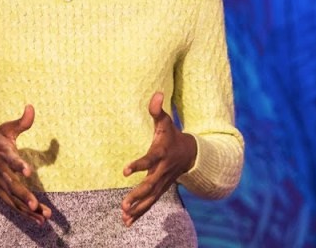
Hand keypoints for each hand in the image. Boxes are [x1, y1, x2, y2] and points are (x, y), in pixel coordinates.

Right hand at [0, 105, 51, 223]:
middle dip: (24, 196)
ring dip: (27, 209)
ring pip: (13, 199)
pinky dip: (25, 213)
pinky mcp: (0, 192)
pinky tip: (39, 220)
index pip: (11, 160)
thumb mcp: (5, 129)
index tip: (28, 171)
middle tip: (34, 204)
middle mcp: (1, 171)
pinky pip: (13, 205)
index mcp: (3, 154)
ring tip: (43, 216)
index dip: (19, 165)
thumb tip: (31, 107)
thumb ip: (21, 122)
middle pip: (12, 185)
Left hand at [121, 92, 197, 226]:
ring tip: (124, 216)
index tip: (125, 171)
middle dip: (137, 195)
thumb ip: (157, 110)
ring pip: (150, 198)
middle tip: (124, 204)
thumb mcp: (166, 122)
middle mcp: (162, 171)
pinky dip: (140, 213)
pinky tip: (127, 222)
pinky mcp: (161, 189)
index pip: (149, 160)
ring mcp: (163, 182)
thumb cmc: (172, 135)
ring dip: (138, 208)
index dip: (138, 165)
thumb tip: (156, 93)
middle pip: (150, 185)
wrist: (191, 154)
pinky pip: (150, 203)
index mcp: (161, 153)